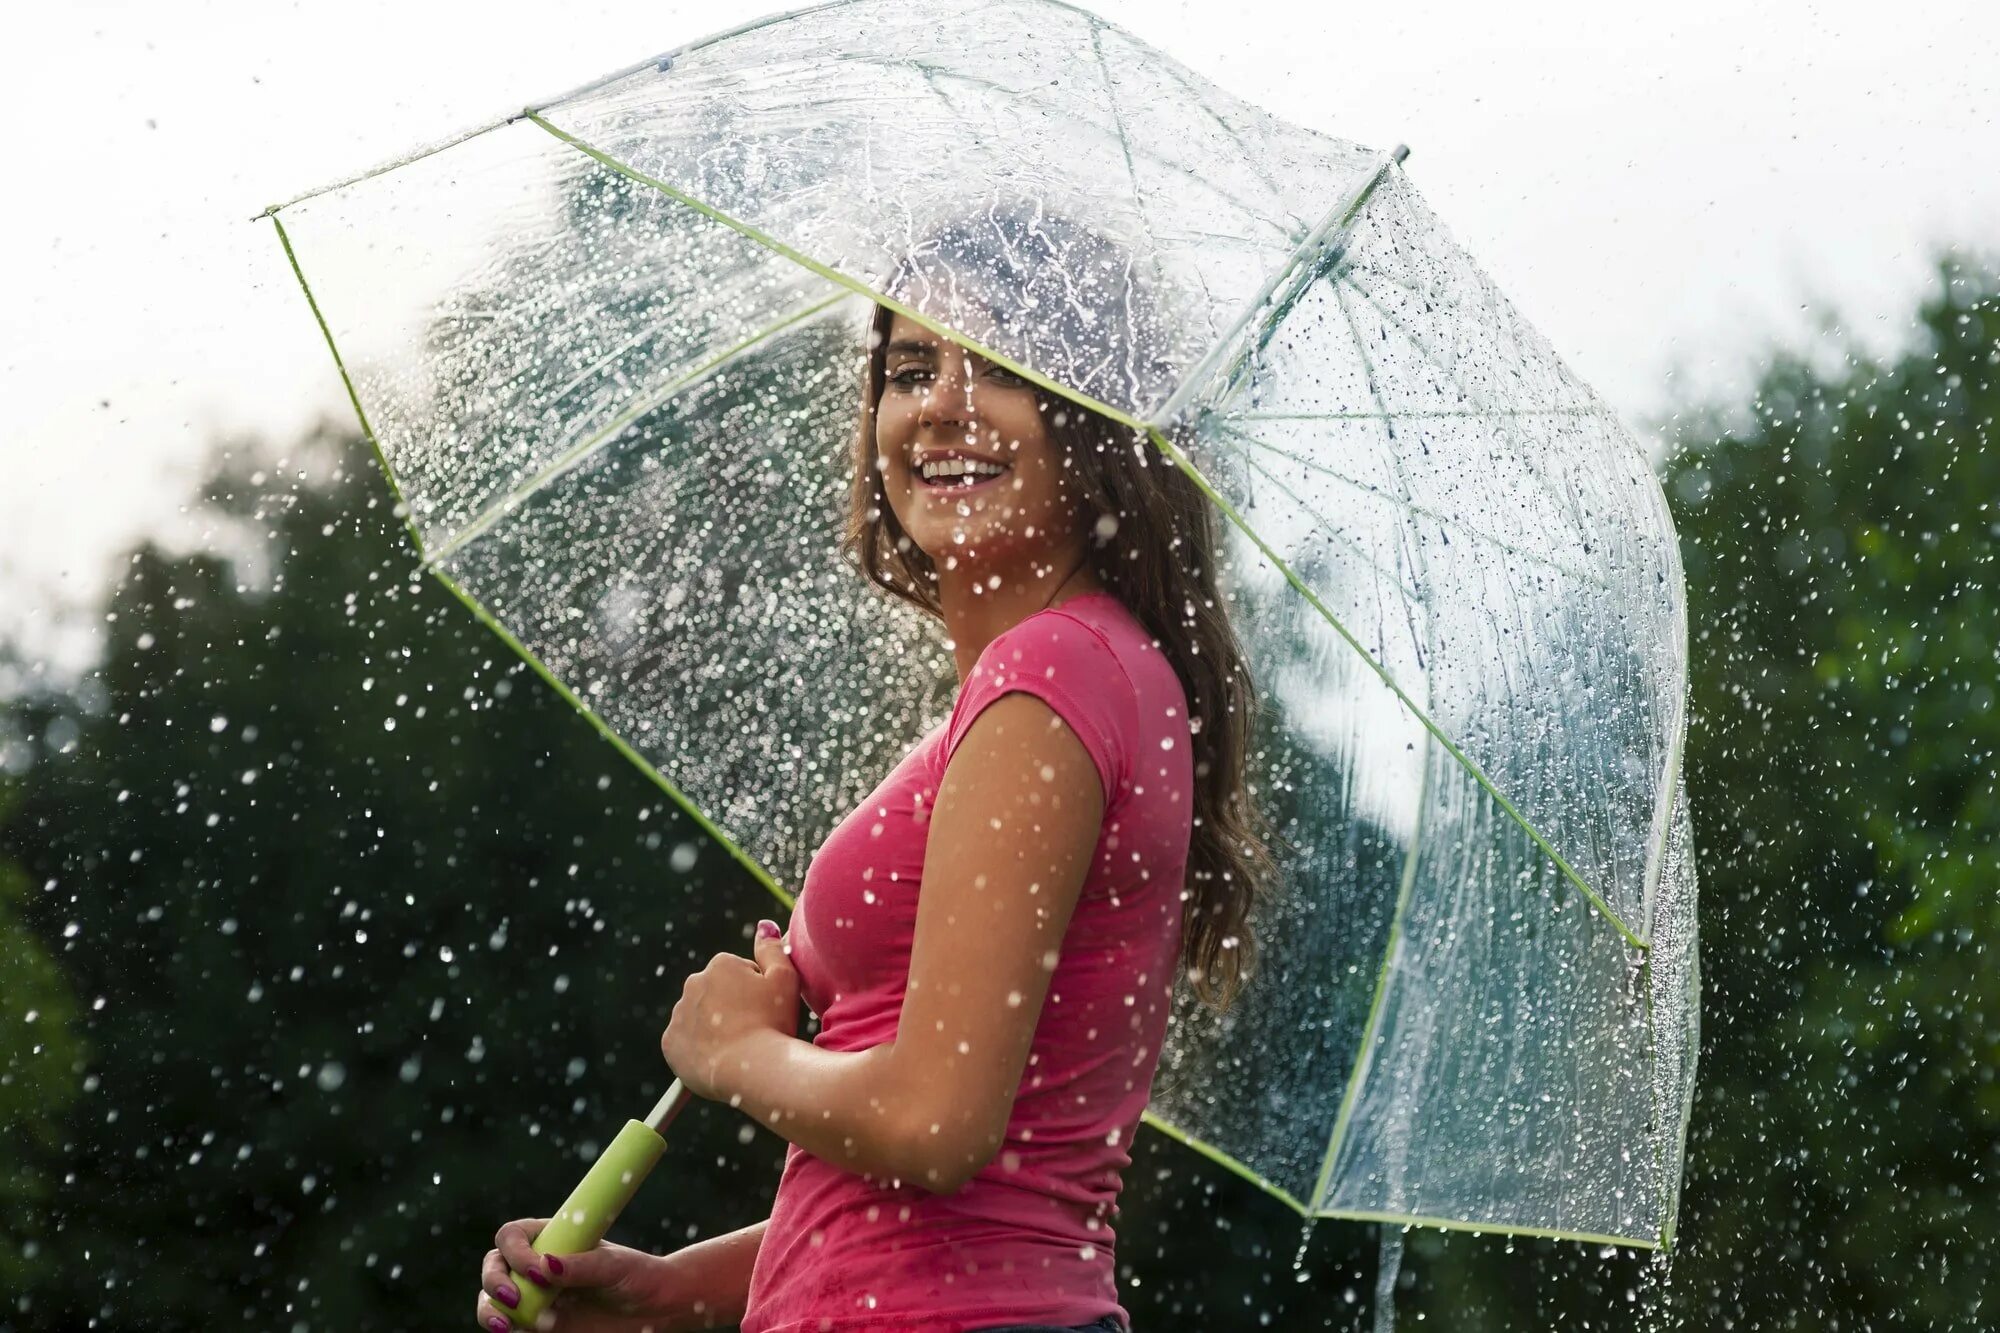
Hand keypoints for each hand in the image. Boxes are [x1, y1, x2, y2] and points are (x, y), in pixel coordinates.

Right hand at [475, 1216, 675, 1331]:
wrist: (654, 1310)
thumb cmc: (637, 1276)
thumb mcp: (615, 1266)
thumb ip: (582, 1266)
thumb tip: (546, 1266)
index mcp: (553, 1238)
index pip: (514, 1235)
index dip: (516, 1251)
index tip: (537, 1270)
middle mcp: (537, 1265)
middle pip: (494, 1265)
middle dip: (493, 1280)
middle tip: (512, 1299)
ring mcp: (535, 1295)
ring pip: (492, 1299)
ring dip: (490, 1310)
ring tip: (505, 1325)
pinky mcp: (539, 1324)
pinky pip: (510, 1326)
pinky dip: (509, 1329)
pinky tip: (524, 1331)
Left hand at [661, 921, 799, 1101]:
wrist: (753, 1069)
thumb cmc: (773, 1022)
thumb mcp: (785, 979)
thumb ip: (772, 948)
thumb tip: (763, 925)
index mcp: (721, 964)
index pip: (740, 975)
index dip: (757, 995)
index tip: (766, 1012)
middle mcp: (693, 983)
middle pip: (717, 994)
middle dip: (731, 1007)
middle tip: (753, 1030)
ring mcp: (679, 1014)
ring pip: (700, 1018)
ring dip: (714, 1027)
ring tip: (737, 1047)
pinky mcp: (670, 1042)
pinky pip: (685, 1042)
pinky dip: (698, 1049)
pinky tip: (718, 1059)